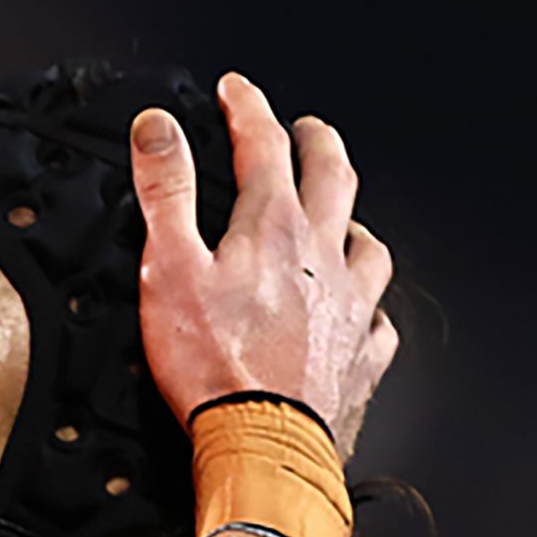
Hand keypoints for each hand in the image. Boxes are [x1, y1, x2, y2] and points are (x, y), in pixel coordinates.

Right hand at [128, 74, 396, 434]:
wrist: (262, 445)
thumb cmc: (214, 366)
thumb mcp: (169, 268)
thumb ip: (165, 191)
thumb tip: (158, 129)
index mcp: (274, 227)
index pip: (264, 143)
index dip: (248, 108)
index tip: (236, 91)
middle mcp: (324, 257)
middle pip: (332, 177)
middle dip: (316, 142)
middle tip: (305, 129)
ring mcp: (351, 307)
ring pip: (367, 244)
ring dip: (351, 220)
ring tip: (340, 216)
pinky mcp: (360, 358)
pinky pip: (378, 322)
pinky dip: (370, 308)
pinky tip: (362, 312)